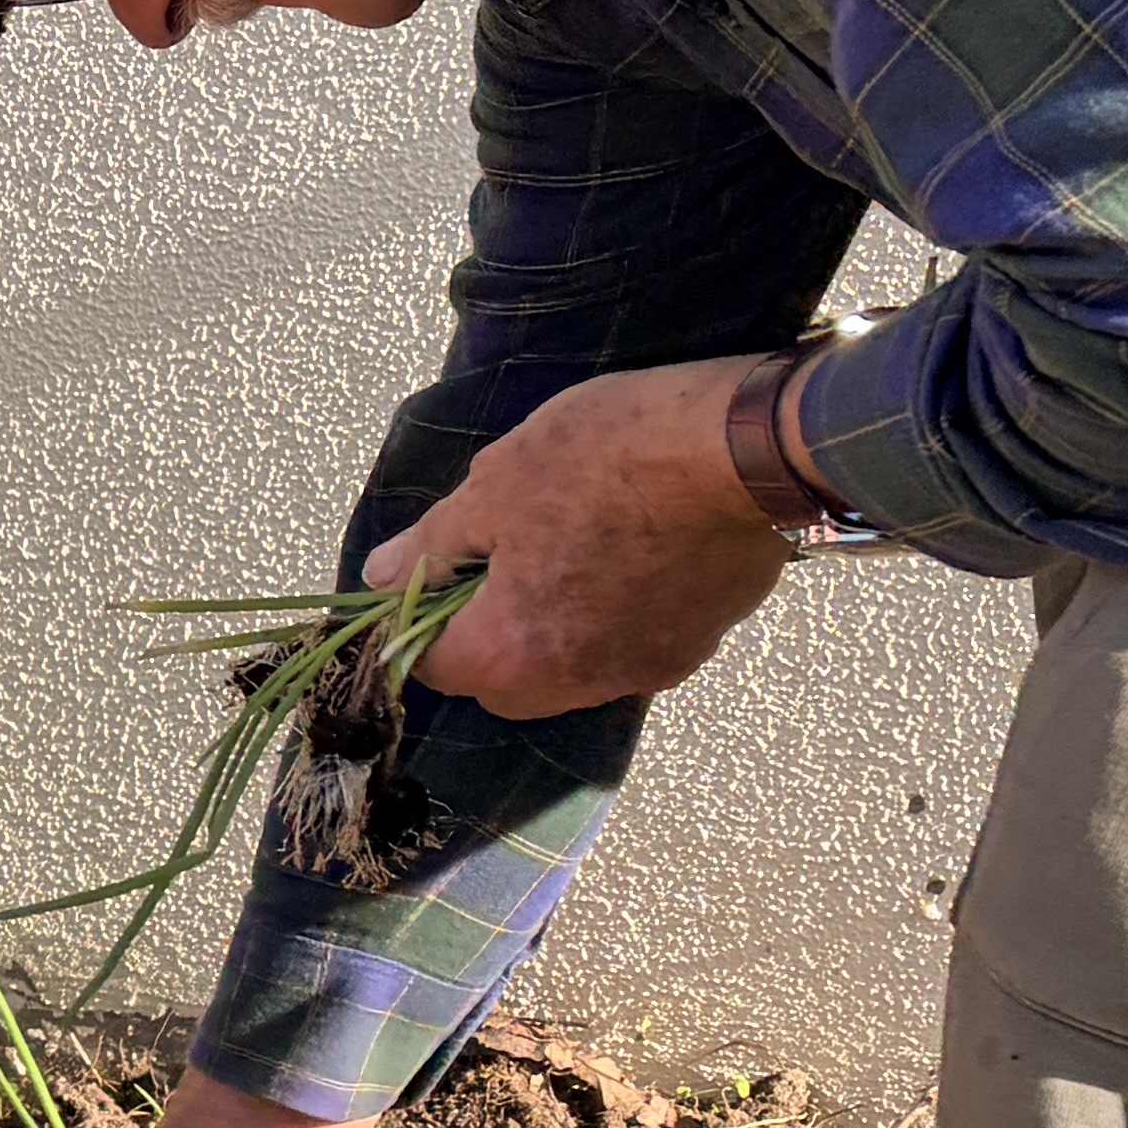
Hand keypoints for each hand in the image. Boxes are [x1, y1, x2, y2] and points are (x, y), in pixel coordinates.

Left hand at [364, 355, 791, 720]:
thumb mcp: (497, 484)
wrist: (747, 446)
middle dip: (485, 632)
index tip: (432, 569)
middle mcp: (580, 682)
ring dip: (551, 624)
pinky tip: (627, 547)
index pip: (435, 667)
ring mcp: (649, 668)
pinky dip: (613, 613)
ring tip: (566, 541)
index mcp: (515, 653)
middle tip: (495, 554)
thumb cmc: (608, 456)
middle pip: (503, 681)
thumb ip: (433, 545)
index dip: (417, 619)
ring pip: (571, 667)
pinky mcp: (701, 642)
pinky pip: (631, 644)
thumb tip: (380, 577)